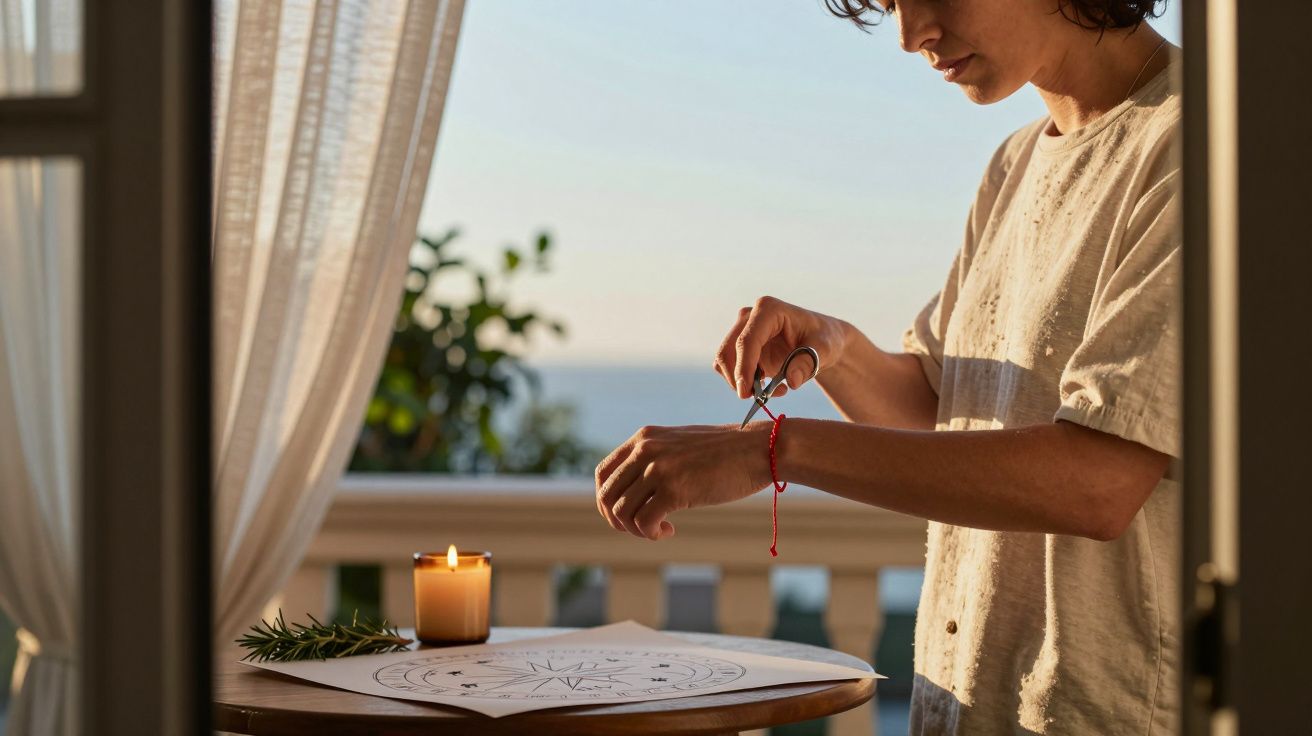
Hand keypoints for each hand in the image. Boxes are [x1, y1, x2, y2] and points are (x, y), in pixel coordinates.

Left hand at [594, 423, 772, 540]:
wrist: (759, 449)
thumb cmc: (725, 452)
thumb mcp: (680, 446)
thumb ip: (654, 459)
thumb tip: (632, 490)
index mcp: (643, 438)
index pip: (602, 473)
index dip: (606, 500)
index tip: (625, 514)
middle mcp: (645, 450)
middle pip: (607, 496)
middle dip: (618, 521)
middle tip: (642, 529)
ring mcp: (658, 469)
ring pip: (622, 512)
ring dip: (636, 530)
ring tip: (659, 530)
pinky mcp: (674, 489)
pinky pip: (643, 523)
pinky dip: (652, 534)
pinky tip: (669, 531)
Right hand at [713, 296, 849, 399]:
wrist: (821, 343)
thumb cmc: (824, 340)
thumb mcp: (824, 350)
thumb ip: (808, 363)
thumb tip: (791, 380)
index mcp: (768, 310)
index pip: (747, 340)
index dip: (744, 367)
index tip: (746, 392)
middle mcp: (749, 317)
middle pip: (728, 351)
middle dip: (738, 379)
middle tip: (760, 399)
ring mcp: (742, 331)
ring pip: (724, 362)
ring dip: (743, 383)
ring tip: (776, 390)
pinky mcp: (740, 348)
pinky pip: (730, 370)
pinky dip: (745, 383)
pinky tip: (770, 386)